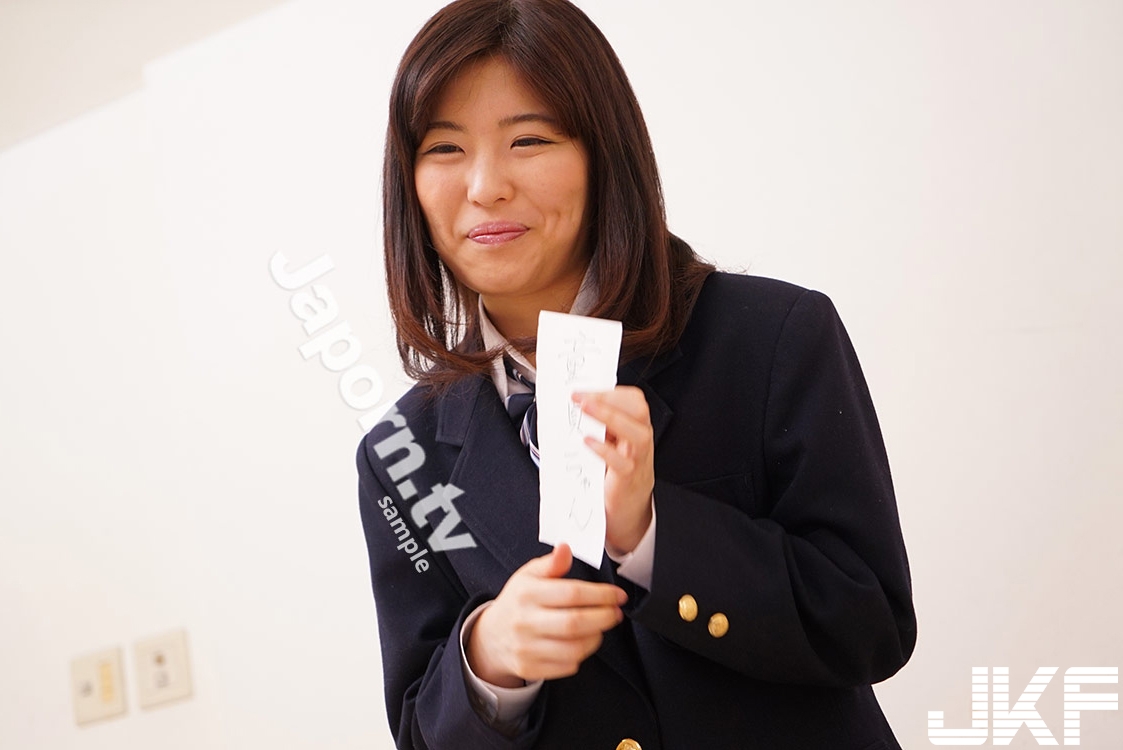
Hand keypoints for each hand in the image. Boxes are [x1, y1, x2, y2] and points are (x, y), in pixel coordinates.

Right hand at [467, 544, 626, 686]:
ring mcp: (526, 647)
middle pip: (575, 623)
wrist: (490, 637)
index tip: (618, 595)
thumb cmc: (517, 602)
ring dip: (596, 637)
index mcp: (526, 594)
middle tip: (616, 612)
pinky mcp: (529, 668)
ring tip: (601, 627)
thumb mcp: (528, 575)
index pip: (571, 593)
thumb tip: (566, 548)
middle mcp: (525, 621)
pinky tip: (583, 642)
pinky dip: (581, 654)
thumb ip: (551, 563)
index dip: (601, 595)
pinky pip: (567, 666)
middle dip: (604, 617)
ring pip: (573, 648)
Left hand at [572, 386, 654, 553]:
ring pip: (634, 432)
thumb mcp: (610, 446)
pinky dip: (604, 449)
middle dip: (608, 397)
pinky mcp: (628, 479)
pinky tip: (588, 442)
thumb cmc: (616, 477)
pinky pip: (621, 461)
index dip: (611, 390)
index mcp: (635, 429)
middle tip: (579, 396)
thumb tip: (574, 407)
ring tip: (584, 408)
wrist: (627, 513)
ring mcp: (637, 459)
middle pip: (638, 409)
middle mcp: (640, 441)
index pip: (633, 400)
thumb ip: (600, 428)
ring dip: (608, 415)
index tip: (585, 388)